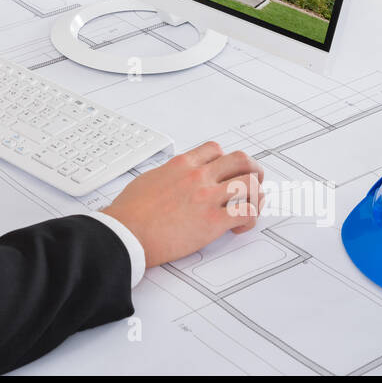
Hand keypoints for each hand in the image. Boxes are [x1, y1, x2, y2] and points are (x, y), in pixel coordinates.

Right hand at [101, 142, 263, 268]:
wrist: (125, 233)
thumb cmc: (130, 212)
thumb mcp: (148, 179)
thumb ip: (168, 175)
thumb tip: (173, 179)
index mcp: (181, 164)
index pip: (215, 149)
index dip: (225, 160)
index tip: (225, 173)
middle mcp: (198, 176)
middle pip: (241, 159)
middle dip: (252, 170)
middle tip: (251, 184)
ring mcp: (207, 197)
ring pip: (250, 183)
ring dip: (256, 195)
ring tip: (250, 207)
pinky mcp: (212, 221)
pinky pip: (247, 212)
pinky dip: (250, 219)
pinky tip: (240, 227)